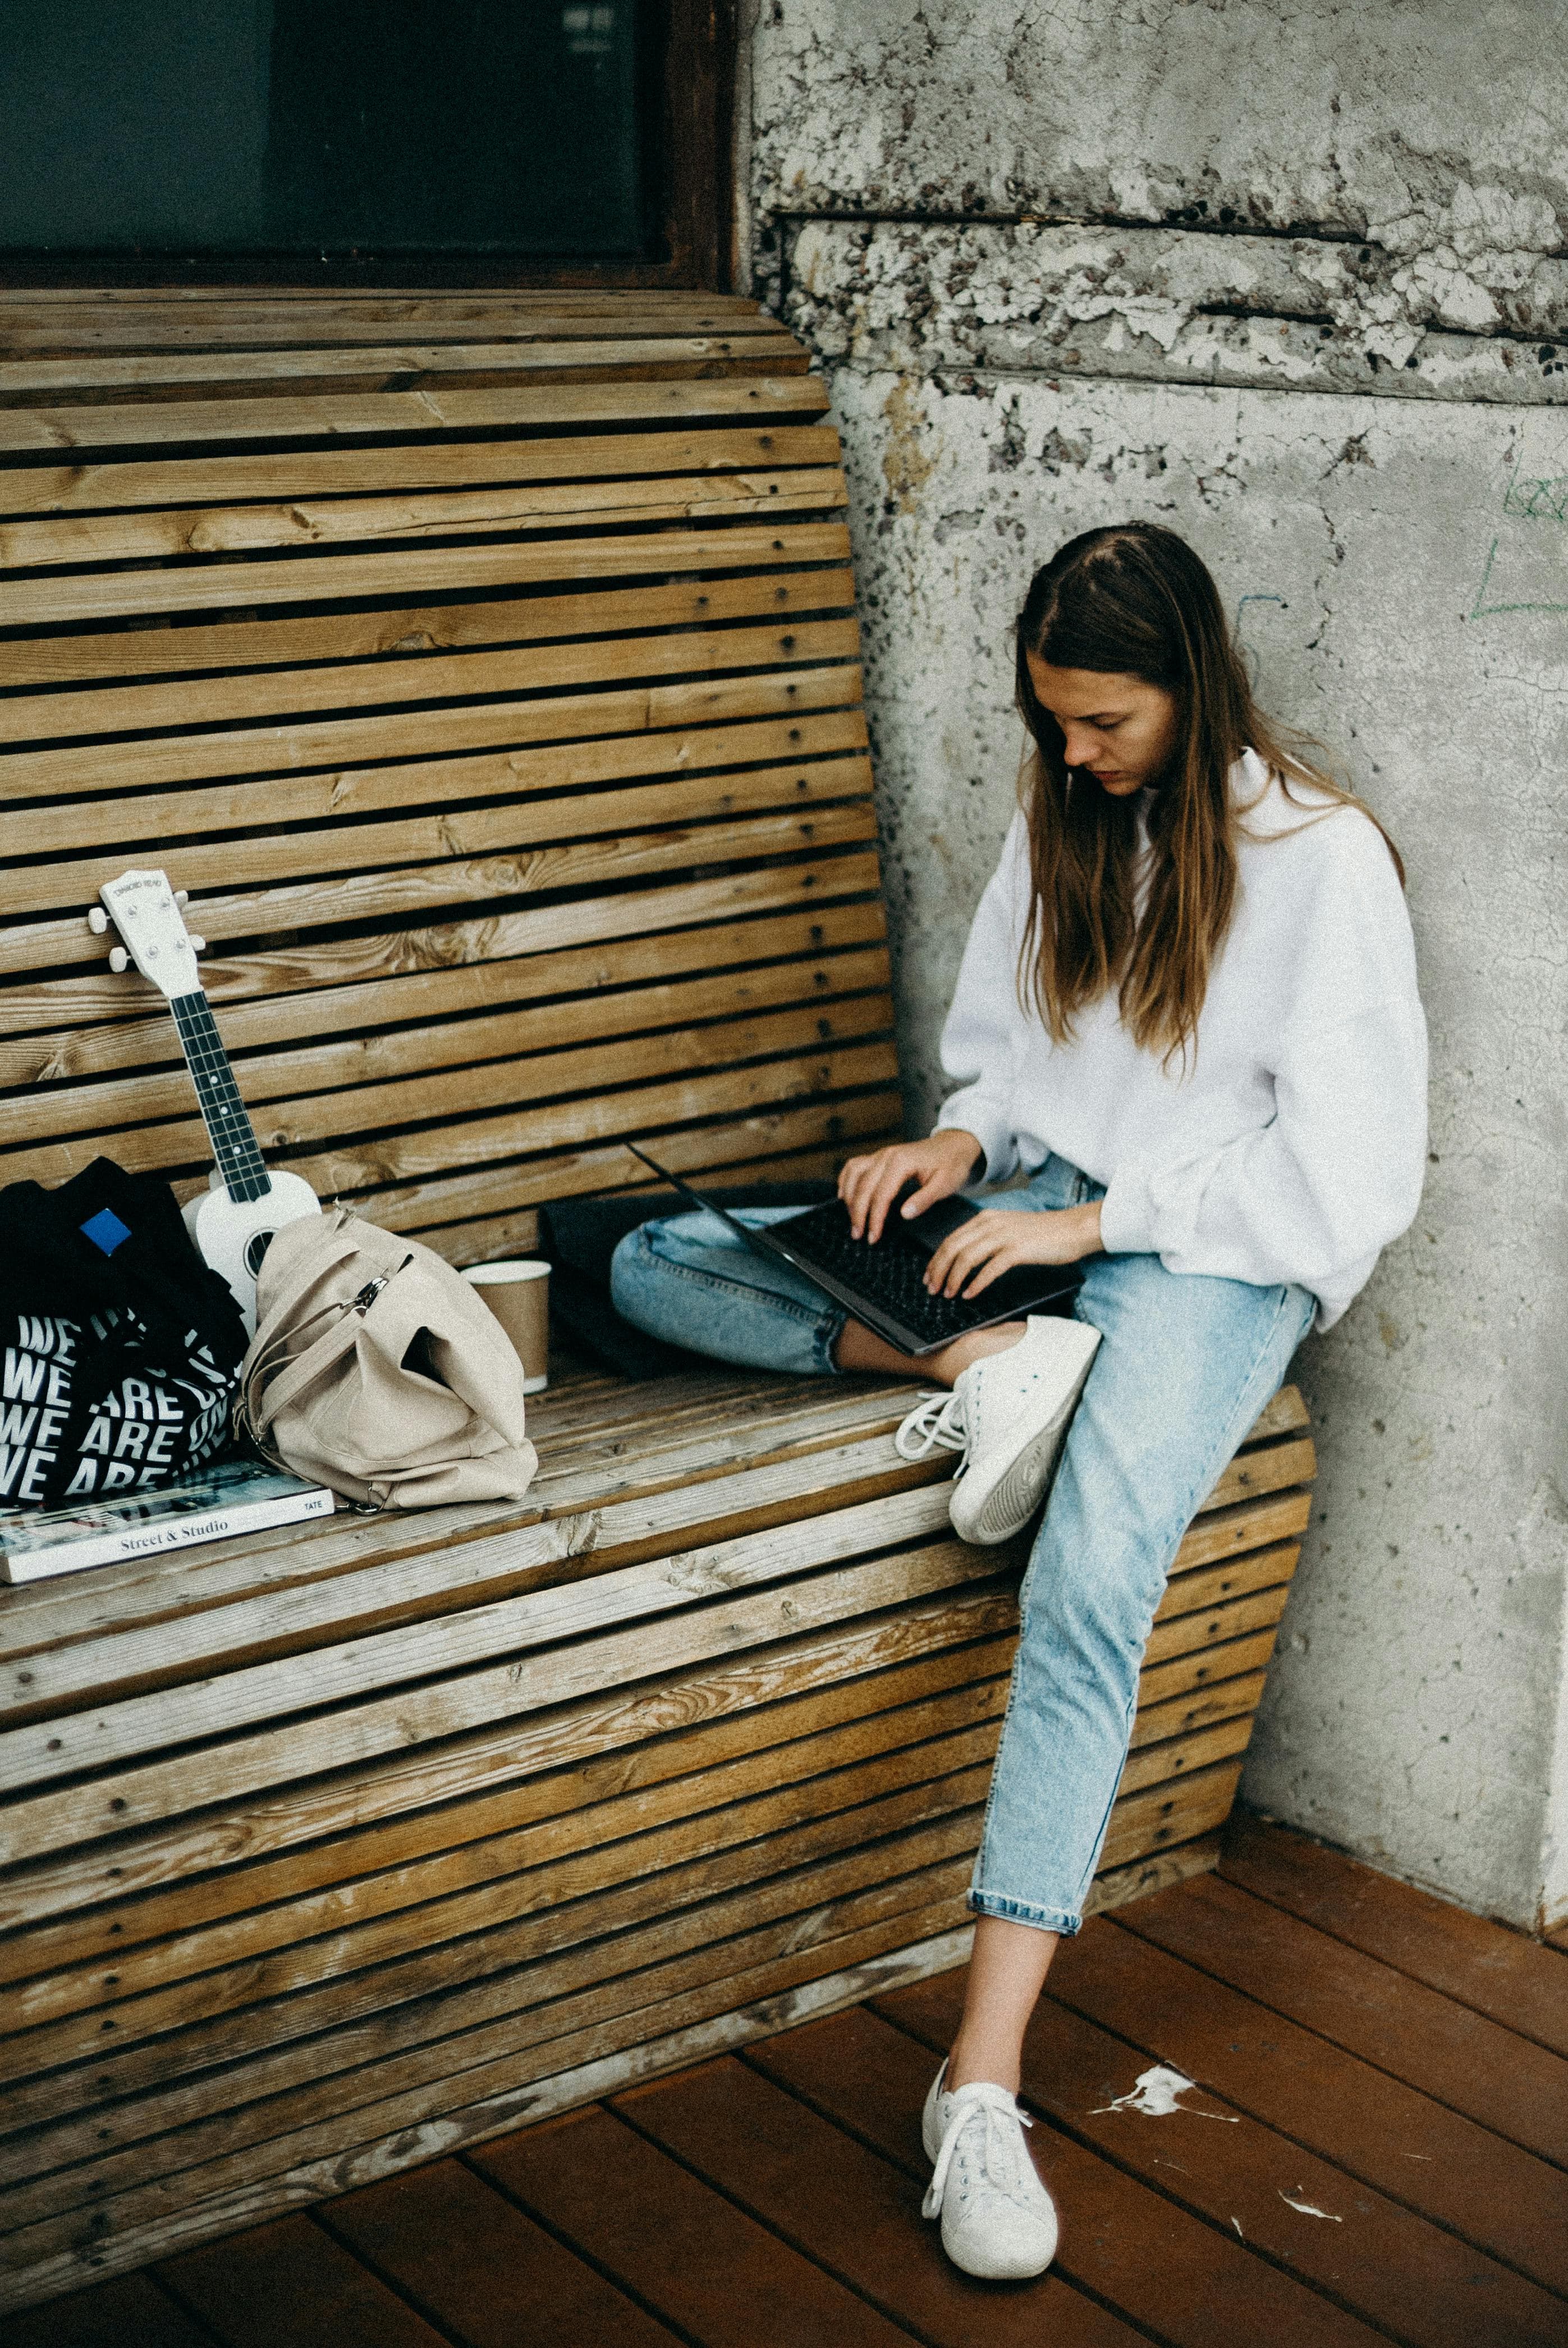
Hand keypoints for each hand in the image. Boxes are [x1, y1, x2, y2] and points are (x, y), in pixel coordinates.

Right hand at [838, 1130, 983, 1243]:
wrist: (955, 1145)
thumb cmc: (952, 1164)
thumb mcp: (945, 1184)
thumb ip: (924, 1199)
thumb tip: (904, 1214)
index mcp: (901, 1163)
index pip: (881, 1195)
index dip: (875, 1218)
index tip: (873, 1236)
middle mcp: (886, 1156)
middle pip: (862, 1187)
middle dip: (858, 1214)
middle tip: (858, 1235)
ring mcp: (881, 1155)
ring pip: (853, 1175)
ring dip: (849, 1199)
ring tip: (853, 1220)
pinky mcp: (880, 1157)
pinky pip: (854, 1166)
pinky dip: (846, 1180)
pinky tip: (844, 1196)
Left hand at [924, 1201, 1102, 1298]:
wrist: (1073, 1228)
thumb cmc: (1043, 1233)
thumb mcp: (1008, 1229)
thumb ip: (987, 1238)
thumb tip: (965, 1260)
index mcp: (985, 1218)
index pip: (951, 1239)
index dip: (936, 1260)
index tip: (929, 1276)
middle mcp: (990, 1224)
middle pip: (953, 1248)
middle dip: (938, 1271)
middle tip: (933, 1289)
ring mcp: (1004, 1236)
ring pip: (966, 1258)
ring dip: (953, 1278)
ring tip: (948, 1294)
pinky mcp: (1017, 1250)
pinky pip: (989, 1268)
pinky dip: (976, 1283)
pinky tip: (969, 1294)